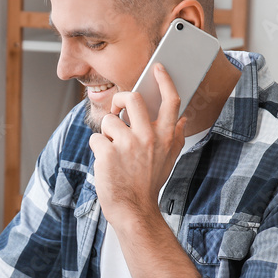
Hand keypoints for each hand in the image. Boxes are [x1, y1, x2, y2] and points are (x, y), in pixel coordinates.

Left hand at [89, 63, 185, 227]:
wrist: (133, 209)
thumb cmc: (148, 183)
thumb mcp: (169, 159)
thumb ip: (174, 137)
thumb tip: (182, 119)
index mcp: (165, 136)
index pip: (170, 101)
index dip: (165, 80)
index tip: (158, 68)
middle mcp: (149, 137)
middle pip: (132, 98)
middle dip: (119, 99)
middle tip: (117, 109)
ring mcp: (128, 144)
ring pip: (109, 121)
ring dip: (107, 135)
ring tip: (114, 152)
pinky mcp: (108, 152)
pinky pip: (96, 139)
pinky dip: (98, 150)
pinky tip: (106, 163)